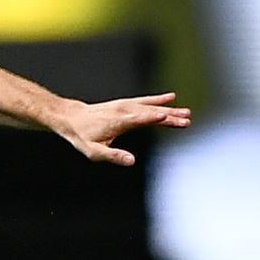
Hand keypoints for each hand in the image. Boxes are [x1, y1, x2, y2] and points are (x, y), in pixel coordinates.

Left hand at [57, 92, 190, 165]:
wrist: (72, 118)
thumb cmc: (83, 136)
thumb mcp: (94, 151)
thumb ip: (113, 155)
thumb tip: (131, 161)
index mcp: (117, 122)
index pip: (138, 119)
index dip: (152, 117)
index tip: (166, 116)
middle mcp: (123, 111)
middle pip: (149, 113)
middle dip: (168, 116)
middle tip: (186, 120)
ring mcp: (125, 105)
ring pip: (150, 107)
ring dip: (169, 109)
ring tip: (186, 113)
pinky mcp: (125, 104)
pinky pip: (144, 101)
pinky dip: (157, 99)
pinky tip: (171, 98)